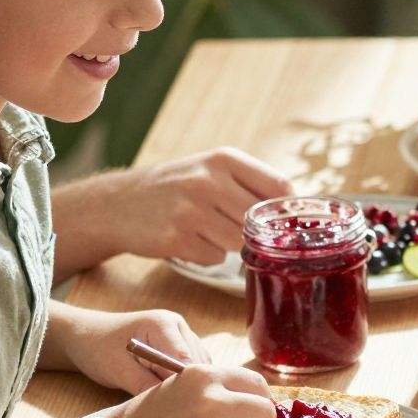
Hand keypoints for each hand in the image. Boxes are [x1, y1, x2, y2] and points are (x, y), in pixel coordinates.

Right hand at [60, 149, 292, 265]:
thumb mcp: (211, 169)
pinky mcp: (176, 238)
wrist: (118, 203)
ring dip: (230, 245)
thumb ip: (250, 184)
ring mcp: (191, 210)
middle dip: (255, 233)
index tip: (287, 224)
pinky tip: (189, 240)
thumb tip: (299, 211)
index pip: (280, 188)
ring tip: (208, 230)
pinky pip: (215, 258)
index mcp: (224, 159)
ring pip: (240, 243)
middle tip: (237, 230)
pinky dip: (208, 255)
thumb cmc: (176, 187)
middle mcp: (208, 181)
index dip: (287, 211)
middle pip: (260, 221)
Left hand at [61, 306, 211, 394]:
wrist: (86, 336)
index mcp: (163, 324)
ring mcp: (182, 335)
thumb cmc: (97, 348)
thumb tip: (169, 405)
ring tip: (173, 404)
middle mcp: (178, 326)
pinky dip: (184, 383)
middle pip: (197, 364)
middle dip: (188, 386)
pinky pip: (192, 369)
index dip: (183, 385)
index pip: (186, 360)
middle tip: (175, 411)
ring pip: (199, 368)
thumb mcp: (117, 369)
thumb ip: (144, 385)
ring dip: (187, 385)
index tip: (176, 408)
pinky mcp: (181, 347)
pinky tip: (171, 394)